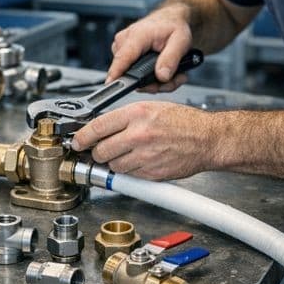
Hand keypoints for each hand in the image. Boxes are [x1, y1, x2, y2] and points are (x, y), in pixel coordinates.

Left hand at [70, 101, 215, 179]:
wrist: (207, 139)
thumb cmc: (183, 122)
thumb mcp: (151, 108)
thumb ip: (124, 117)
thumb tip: (101, 127)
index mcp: (136, 114)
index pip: (97, 127)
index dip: (82, 137)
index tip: (77, 142)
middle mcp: (138, 135)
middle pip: (100, 151)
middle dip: (97, 153)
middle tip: (100, 150)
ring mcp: (145, 156)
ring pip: (113, 166)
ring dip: (114, 163)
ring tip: (126, 154)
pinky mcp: (151, 173)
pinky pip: (129, 176)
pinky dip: (129, 171)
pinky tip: (139, 161)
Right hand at [108, 4, 192, 91]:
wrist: (170, 18)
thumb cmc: (173, 26)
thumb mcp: (181, 41)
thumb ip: (171, 59)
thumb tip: (162, 76)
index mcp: (138, 35)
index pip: (123, 57)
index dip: (116, 73)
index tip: (112, 85)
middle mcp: (125, 40)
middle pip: (130, 73)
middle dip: (153, 83)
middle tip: (171, 79)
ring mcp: (122, 47)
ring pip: (133, 76)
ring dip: (153, 81)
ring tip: (169, 73)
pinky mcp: (124, 53)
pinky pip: (133, 73)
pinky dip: (148, 77)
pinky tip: (160, 70)